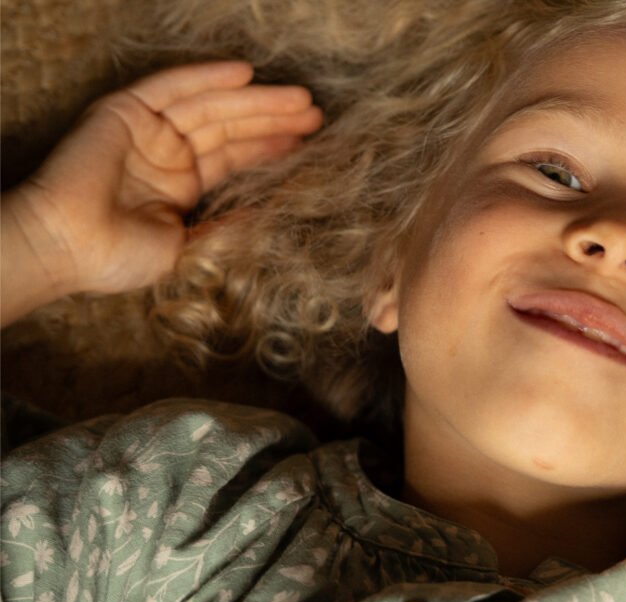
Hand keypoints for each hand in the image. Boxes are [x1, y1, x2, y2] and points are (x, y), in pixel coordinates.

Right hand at [9, 61, 322, 298]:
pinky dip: (206, 77)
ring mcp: (148, 131)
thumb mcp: (188, 247)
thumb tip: (269, 214)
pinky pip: (171, 88)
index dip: (272, 146)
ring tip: (300, 99)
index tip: (311, 140)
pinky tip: (245, 74)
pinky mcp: (125, 112)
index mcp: (181, 186)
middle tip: (317, 114)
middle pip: (230, 128)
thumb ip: (225, 226)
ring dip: (255, 100)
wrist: (67, 248)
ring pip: (211, 106)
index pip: (236, 157)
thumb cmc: (118, 259)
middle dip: (274, 119)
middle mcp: (168, 154)